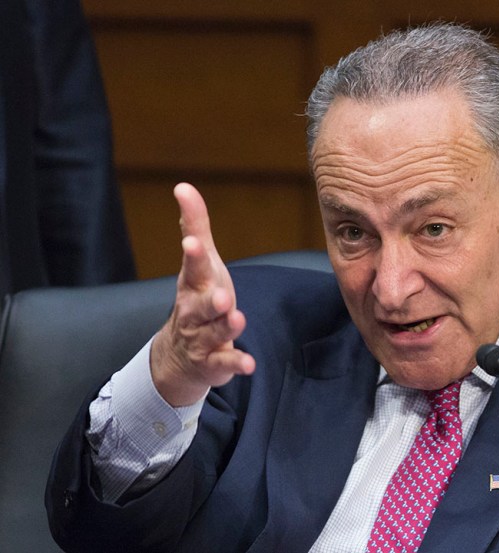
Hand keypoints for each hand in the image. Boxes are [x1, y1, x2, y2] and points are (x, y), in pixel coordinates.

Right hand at [150, 183, 255, 405]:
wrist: (180, 354)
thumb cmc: (197, 296)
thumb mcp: (199, 262)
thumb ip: (195, 225)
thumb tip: (183, 186)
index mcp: (193, 284)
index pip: (193, 267)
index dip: (193, 255)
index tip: (193, 242)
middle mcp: (194, 311)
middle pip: (201, 305)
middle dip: (211, 300)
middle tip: (223, 295)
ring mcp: (203, 338)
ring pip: (213, 333)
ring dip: (225, 327)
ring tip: (237, 319)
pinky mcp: (214, 361)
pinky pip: (224, 362)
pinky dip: (235, 363)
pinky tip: (249, 363)